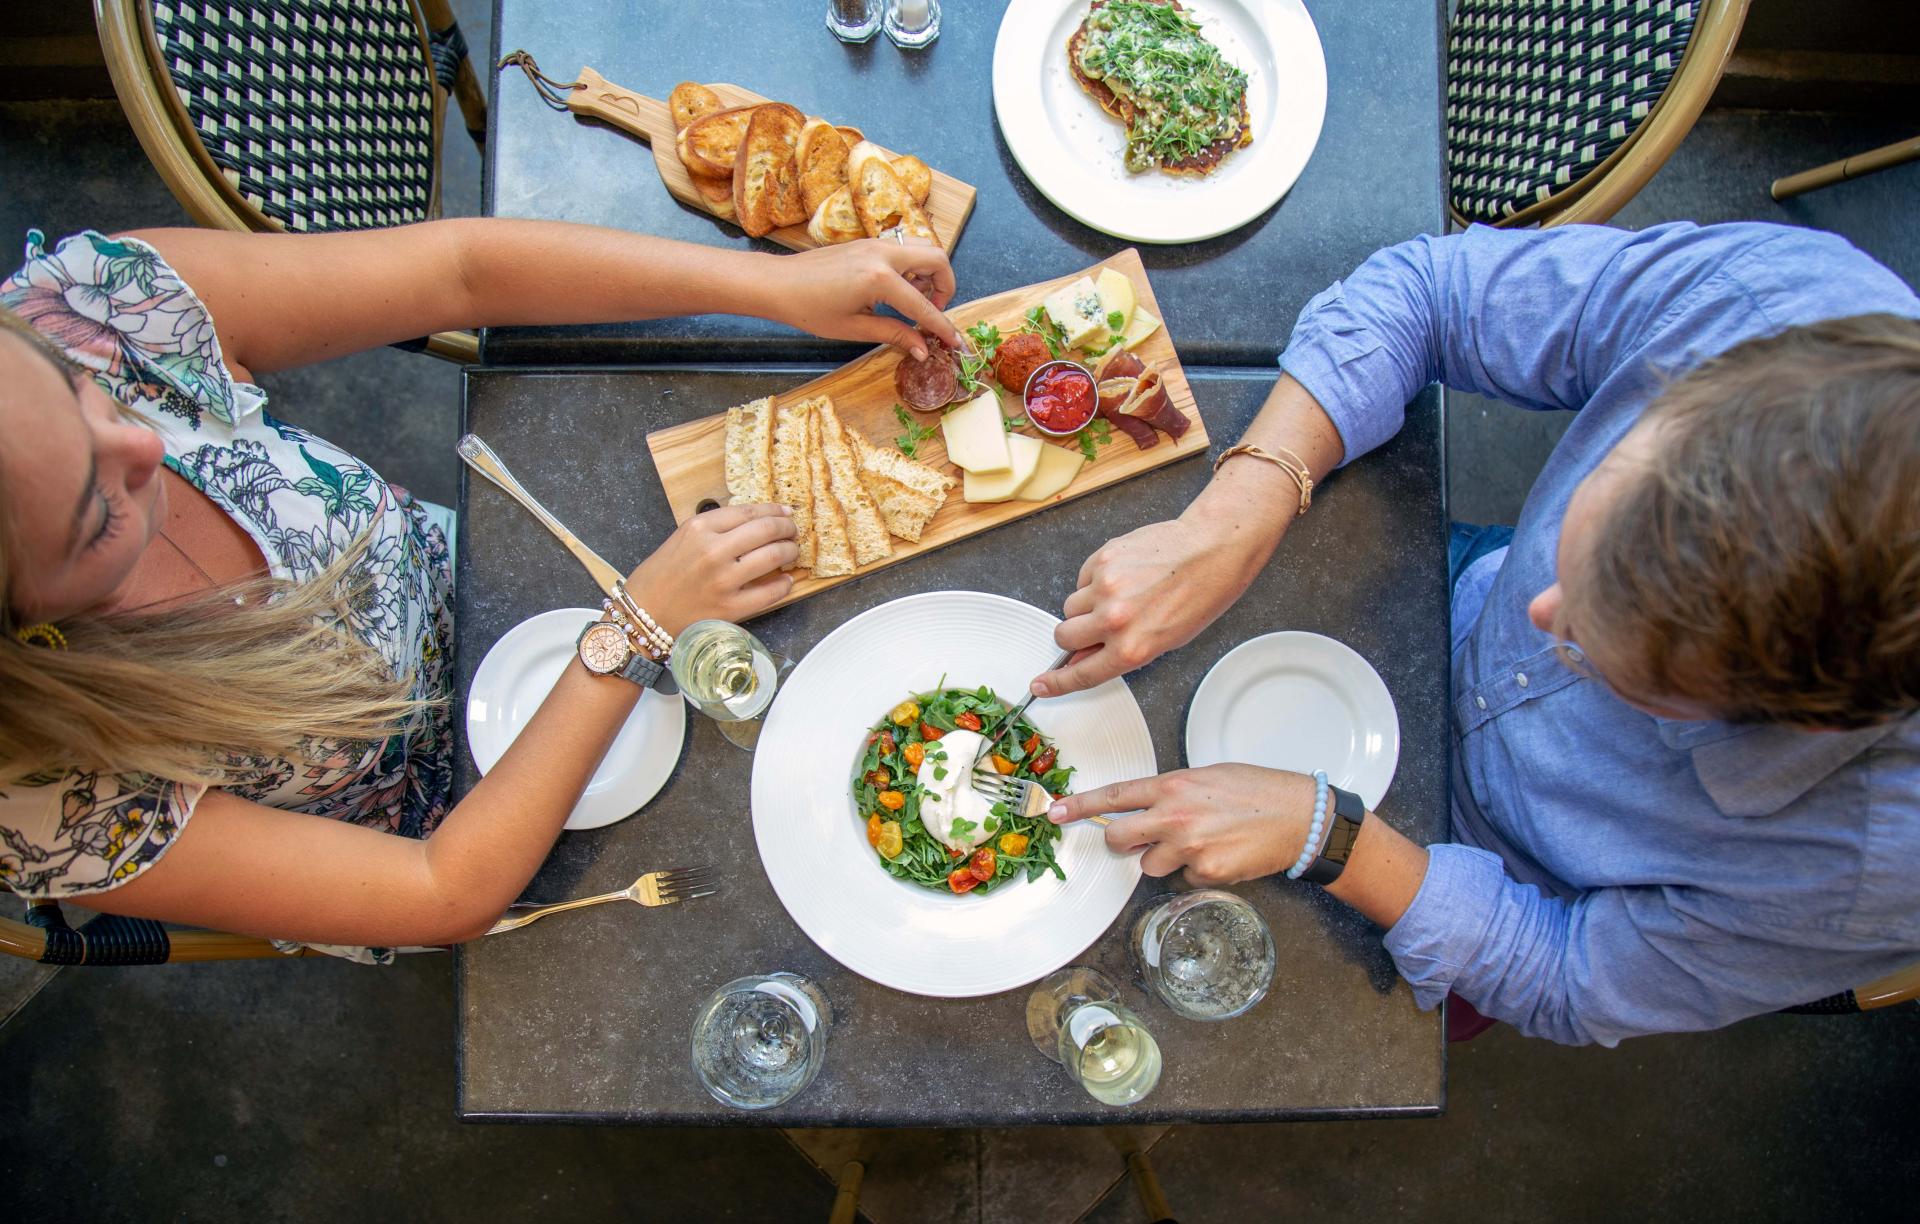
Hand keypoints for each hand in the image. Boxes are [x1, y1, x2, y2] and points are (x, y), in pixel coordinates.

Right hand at [623, 503, 796, 635]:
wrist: (645, 614)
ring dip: (789, 551)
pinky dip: (784, 584)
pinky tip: (786, 580)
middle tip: (792, 531)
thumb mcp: (683, 537)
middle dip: (786, 528)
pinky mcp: (731, 607)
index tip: (784, 512)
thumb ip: (716, 528)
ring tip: (791, 551)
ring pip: (773, 556)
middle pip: (765, 530)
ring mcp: (723, 580)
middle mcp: (713, 551)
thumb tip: (755, 521)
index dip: (772, 511)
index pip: (747, 511)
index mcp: (699, 528)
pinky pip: (770, 593)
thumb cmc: (662, 575)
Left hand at [765, 237, 962, 357]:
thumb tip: (923, 349)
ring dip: (930, 272)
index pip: (923, 305)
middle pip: (938, 259)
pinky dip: (913, 266)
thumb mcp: (854, 328)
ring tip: (914, 300)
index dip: (942, 326)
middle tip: (933, 310)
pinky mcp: (869, 242)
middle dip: (946, 286)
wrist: (778, 283)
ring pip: (923, 248)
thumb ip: (894, 334)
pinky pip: (905, 248)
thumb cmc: (809, 309)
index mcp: (879, 279)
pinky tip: (897, 289)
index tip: (955, 341)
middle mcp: (883, 254)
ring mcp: (876, 243)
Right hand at [1032, 511, 1257, 696]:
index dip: (1056, 682)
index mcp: (1133, 649)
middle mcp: (1114, 621)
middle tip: (1095, 626)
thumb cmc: (1198, 597)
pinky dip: (1094, 580)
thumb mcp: (1166, 640)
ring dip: (1085, 606)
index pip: (1081, 674)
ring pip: (1070, 606)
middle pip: (1063, 636)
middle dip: (1074, 635)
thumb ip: (1122, 653)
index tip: (1040, 685)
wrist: (1210, 550)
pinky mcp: (1103, 559)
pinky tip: (1124, 575)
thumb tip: (1086, 657)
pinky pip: (1082, 578)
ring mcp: (1105, 588)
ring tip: (1119, 595)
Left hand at [1050, 765, 1315, 886]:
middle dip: (1122, 842)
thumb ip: (1172, 792)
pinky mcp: (1205, 872)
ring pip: (1150, 864)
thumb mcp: (1208, 777)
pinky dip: (1196, 871)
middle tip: (1143, 837)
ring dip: (1166, 858)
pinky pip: (1182, 878)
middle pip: (1119, 838)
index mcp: (1173, 785)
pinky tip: (1219, 855)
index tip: (1055, 811)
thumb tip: (1146, 808)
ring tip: (1201, 842)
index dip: (1081, 805)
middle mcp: (1174, 815)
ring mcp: (1188, 846)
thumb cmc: (1257, 792)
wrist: (1299, 816)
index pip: (1115, 796)